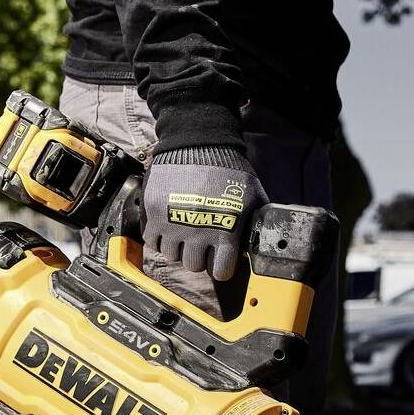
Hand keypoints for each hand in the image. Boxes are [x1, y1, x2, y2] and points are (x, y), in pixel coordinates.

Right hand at [141, 147, 265, 280]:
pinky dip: (158, 237)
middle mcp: (198, 233)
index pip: (221, 271)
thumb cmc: (227, 167)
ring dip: (178, 247)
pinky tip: (167, 226)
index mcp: (225, 231)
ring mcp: (173, 225)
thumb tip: (261, 237)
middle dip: (198, 256)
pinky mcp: (154, 214)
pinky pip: (152, 240)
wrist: (198, 143)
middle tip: (200, 242)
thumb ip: (256, 219)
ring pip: (172, 255)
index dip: (221, 267)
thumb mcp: (252, 194)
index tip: (219, 260)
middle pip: (194, 265)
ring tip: (183, 232)